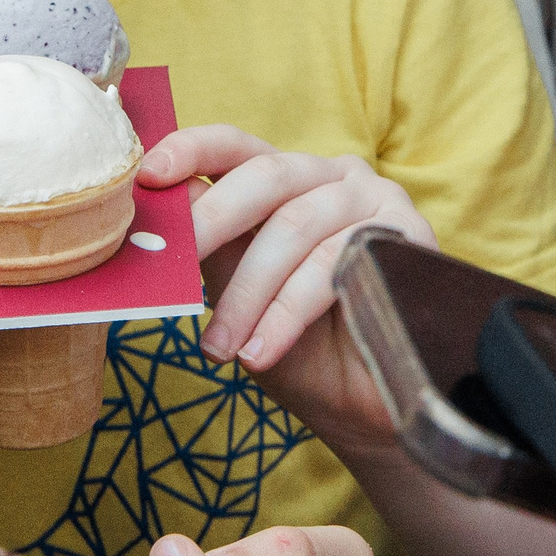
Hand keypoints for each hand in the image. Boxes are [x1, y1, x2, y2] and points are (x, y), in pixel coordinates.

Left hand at [140, 124, 433, 447]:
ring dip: (248, 295)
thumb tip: (156, 202)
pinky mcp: (407, 239)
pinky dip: (287, 315)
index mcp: (288, 178)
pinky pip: (333, 268)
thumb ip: (209, 243)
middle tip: (173, 271)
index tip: (148, 174)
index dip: (191, 150)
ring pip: (296, 229)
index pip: (236, 145)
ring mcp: (377, 201)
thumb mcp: (238, 287)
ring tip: (219, 348)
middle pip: (267, 178)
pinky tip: (261, 352)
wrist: (361, 409)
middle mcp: (334, 176)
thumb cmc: (296, 345)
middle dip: (211, 223)